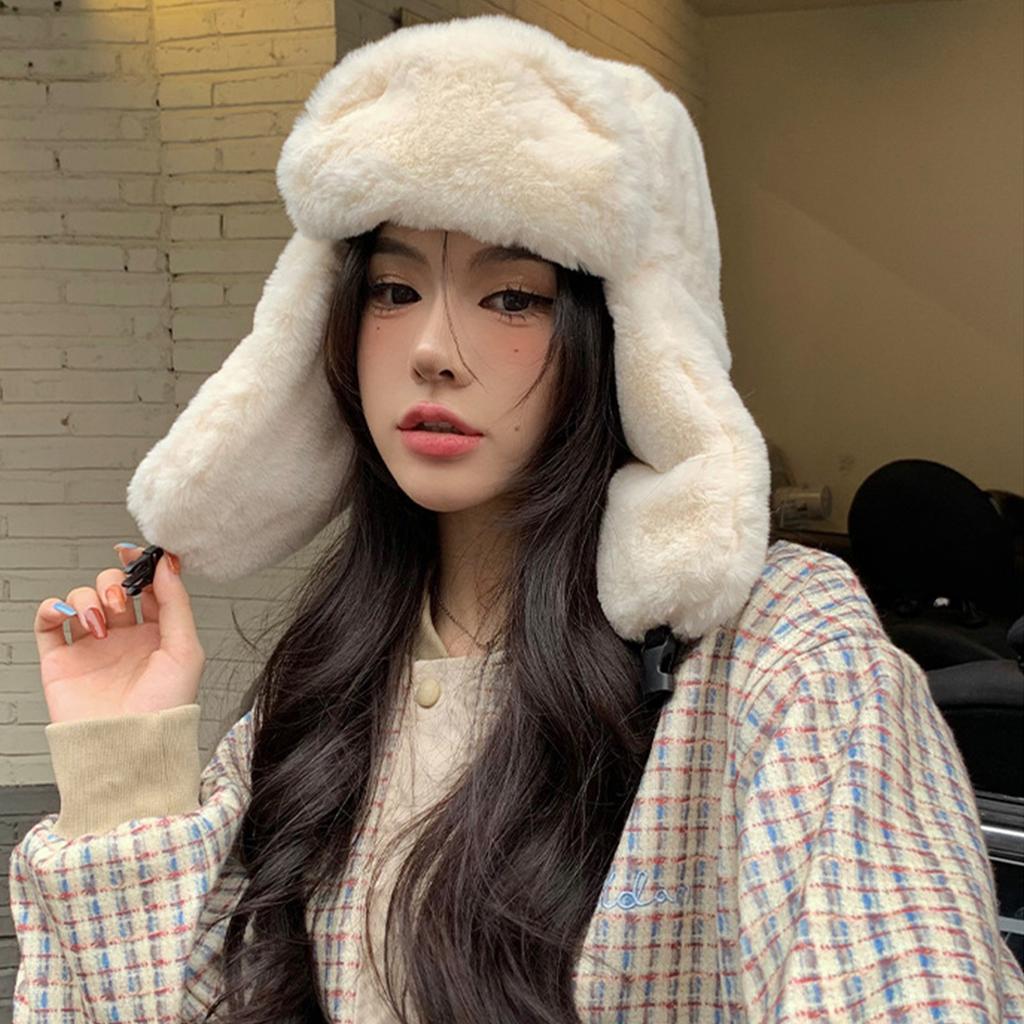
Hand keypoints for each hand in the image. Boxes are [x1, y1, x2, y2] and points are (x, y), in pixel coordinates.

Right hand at [34, 545, 204, 724]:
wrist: (127, 747)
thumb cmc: (163, 709)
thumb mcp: (187, 651)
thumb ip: (177, 604)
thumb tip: (168, 565)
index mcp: (156, 634)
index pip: (148, 588)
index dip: (142, 567)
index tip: (137, 553)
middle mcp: (123, 637)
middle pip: (111, 587)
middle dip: (113, 584)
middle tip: (119, 602)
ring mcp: (90, 647)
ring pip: (80, 598)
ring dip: (87, 598)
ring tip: (99, 623)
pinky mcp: (60, 660)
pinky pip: (47, 621)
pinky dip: (52, 607)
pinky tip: (69, 615)